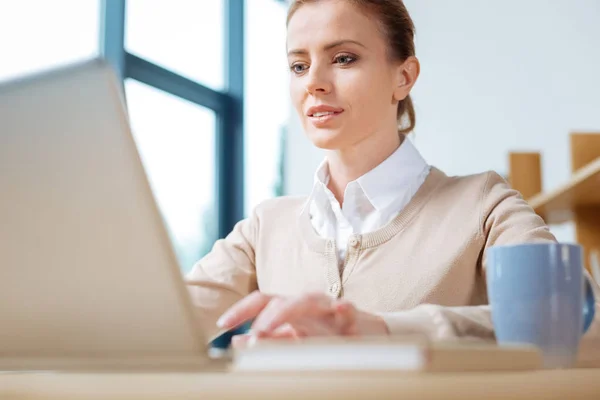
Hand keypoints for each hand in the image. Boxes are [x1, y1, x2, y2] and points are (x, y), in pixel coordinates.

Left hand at [216, 291, 388, 342]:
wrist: (368, 332)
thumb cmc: (328, 333)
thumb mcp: (295, 338)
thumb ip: (269, 340)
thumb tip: (237, 342)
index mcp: (290, 307)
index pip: (261, 300)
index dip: (240, 310)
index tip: (221, 324)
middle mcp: (306, 303)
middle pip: (280, 298)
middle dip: (264, 315)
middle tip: (252, 334)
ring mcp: (329, 308)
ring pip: (308, 300)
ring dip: (288, 311)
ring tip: (271, 325)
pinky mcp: (353, 316)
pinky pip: (347, 310)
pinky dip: (344, 309)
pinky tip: (342, 310)